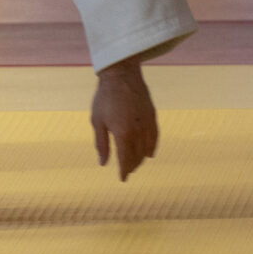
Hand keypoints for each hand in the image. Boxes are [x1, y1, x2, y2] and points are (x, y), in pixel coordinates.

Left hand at [91, 57, 159, 178]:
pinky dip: (152, 146)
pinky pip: (154, 136)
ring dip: (142, 158)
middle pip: (137, 156)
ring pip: (147, 148)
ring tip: (136, 164)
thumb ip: (101, 144)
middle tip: (127, 172)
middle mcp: (138, 130)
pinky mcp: (152, 114)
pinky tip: (150, 153)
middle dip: (132, 166)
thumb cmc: (105, 98)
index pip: (125, 160)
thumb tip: (103, 163)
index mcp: (123, 134)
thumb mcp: (97, 121)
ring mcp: (147, 122)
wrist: (121, 74)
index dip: (124, 171)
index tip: (122, 179)